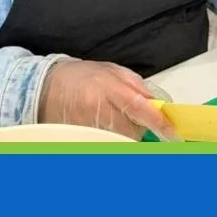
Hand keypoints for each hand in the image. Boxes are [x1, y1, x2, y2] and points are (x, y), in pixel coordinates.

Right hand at [37, 59, 178, 140]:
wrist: (45, 90)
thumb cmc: (80, 77)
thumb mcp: (110, 71)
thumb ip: (136, 85)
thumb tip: (156, 103)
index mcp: (107, 87)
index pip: (138, 106)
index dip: (156, 120)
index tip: (171, 130)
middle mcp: (97, 109)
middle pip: (132, 129)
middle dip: (139, 126)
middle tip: (131, 116)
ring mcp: (88, 127)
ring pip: (121, 141)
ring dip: (125, 134)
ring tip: (113, 119)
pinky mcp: (81, 140)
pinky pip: (107, 146)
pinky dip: (112, 141)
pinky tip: (104, 129)